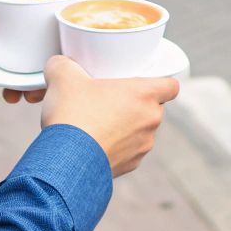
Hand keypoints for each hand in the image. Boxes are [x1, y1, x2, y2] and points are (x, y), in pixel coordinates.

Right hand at [40, 56, 178, 176]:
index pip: (171, 86)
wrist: (66, 161)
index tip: (143, 81)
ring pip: (141, 131)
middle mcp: (150, 121)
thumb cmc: (73, 115)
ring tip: (99, 123)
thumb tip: (59, 64)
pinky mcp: (130, 165)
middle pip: (153, 107)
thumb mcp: (63, 77)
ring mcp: (143, 146)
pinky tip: (94, 143)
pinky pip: (128, 151)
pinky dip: (116, 147)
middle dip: (134, 104)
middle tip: (111, 99)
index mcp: (144, 94)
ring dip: (125, 127)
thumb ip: (64, 64)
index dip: (160, 82)